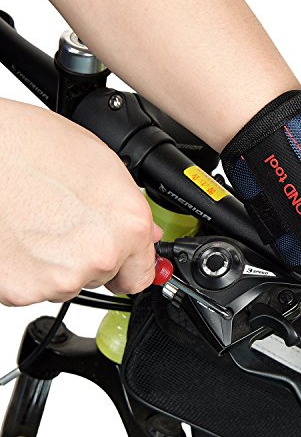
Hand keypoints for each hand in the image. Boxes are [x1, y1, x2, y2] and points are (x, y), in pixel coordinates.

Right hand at [0, 99, 161, 305]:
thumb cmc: (28, 146)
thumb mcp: (98, 163)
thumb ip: (129, 207)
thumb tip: (146, 233)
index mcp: (127, 225)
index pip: (142, 275)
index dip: (130, 264)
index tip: (121, 260)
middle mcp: (100, 256)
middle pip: (103, 276)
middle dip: (90, 256)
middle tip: (65, 223)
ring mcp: (60, 277)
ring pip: (67, 281)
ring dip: (57, 262)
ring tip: (36, 223)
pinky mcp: (21, 290)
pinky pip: (34, 286)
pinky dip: (28, 269)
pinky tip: (19, 236)